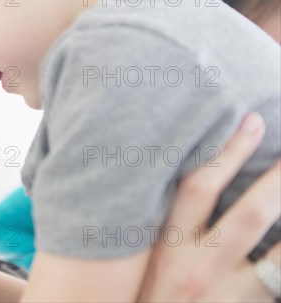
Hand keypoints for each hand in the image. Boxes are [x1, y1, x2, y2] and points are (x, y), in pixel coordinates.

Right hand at [139, 112, 280, 301]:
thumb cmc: (140, 293)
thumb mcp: (139, 255)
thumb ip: (156, 221)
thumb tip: (185, 179)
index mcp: (167, 245)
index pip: (198, 187)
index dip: (227, 151)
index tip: (252, 120)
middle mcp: (199, 266)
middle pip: (250, 213)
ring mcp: (229, 294)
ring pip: (280, 255)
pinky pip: (279, 283)